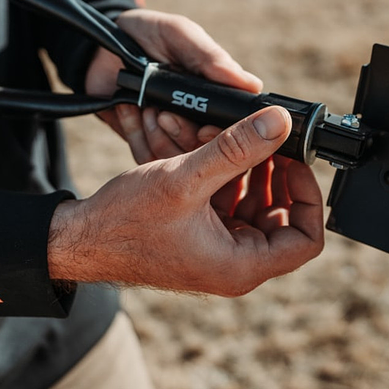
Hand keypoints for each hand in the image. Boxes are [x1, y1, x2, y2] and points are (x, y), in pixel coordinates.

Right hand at [48, 106, 324, 296]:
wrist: (80, 239)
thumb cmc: (125, 223)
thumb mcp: (186, 178)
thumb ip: (237, 149)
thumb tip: (280, 123)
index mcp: (240, 265)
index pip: (306, 239)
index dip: (308, 197)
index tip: (293, 161)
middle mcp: (234, 264)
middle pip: (282, 216)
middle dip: (272, 173)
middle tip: (263, 140)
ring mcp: (218, 250)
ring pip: (254, 203)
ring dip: (245, 167)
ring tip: (226, 134)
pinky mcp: (202, 235)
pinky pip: (228, 202)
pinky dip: (222, 174)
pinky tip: (206, 145)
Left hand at [85, 8, 262, 163]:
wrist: (99, 46)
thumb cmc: (148, 33)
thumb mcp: (180, 35)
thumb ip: (211, 58)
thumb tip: (251, 85)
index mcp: (217, 94)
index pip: (234, 126)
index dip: (224, 135)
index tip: (206, 128)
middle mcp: (199, 118)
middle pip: (207, 151)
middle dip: (185, 135)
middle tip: (166, 115)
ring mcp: (172, 133)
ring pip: (177, 159)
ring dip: (158, 134)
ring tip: (146, 107)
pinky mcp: (145, 143)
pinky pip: (146, 158)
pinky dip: (136, 133)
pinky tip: (128, 108)